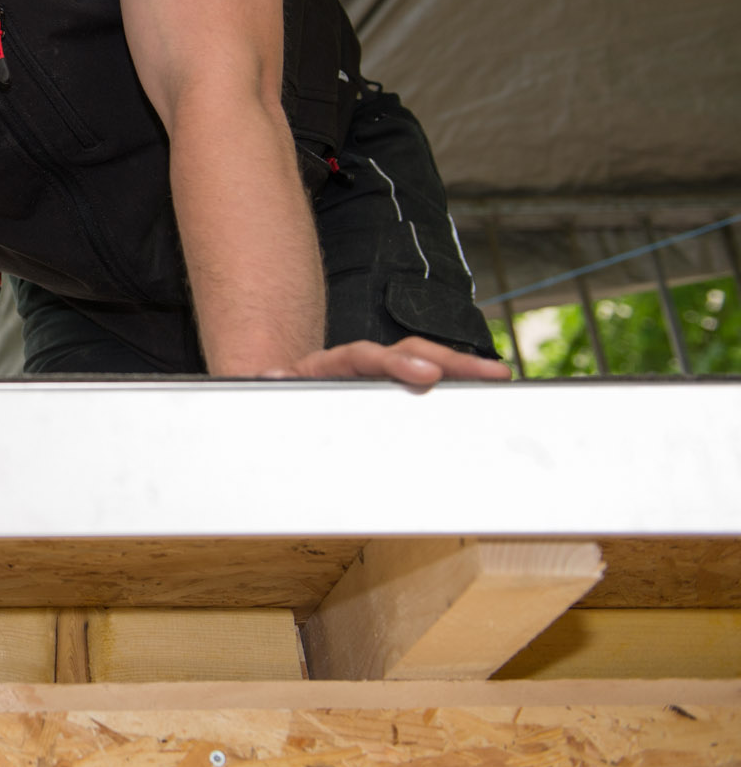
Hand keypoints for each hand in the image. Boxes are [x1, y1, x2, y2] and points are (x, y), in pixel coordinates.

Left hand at [262, 336, 511, 386]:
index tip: (428, 374)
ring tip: (498, 377)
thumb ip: (271, 386)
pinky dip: (453, 391)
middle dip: (450, 361)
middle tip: (490, 373)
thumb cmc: (270, 402)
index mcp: (326, 367)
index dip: (397, 362)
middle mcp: (355, 368)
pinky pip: (423, 391)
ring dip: (461, 372)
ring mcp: (375, 382)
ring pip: (422, 368)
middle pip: (407, 354)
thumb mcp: (268, 395)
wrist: (268, 411)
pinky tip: (484, 395)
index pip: (365, 356)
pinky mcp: (387, 399)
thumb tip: (271, 375)